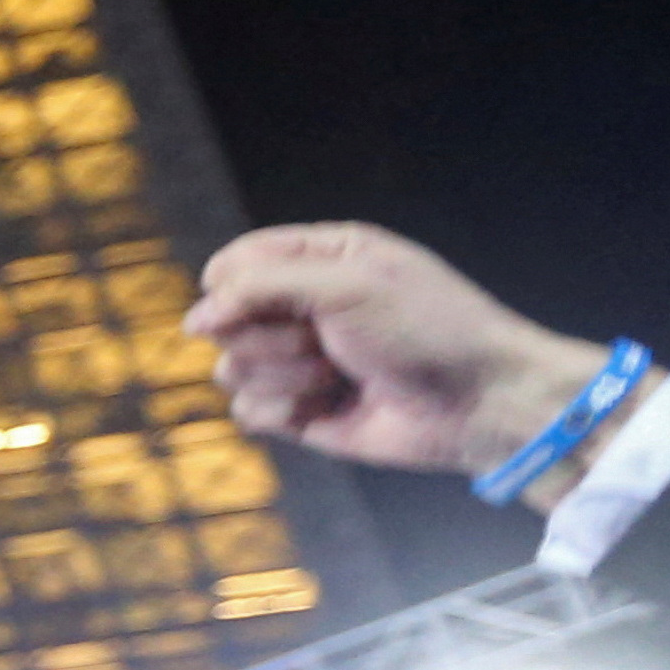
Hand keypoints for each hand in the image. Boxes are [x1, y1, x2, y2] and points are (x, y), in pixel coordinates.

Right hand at [181, 226, 609, 488]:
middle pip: (226, 320)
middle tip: (325, 340)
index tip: (270, 301)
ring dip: (283, 375)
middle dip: (270, 336)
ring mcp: (297, 361)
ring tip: (337, 374)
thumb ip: (262, 288)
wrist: (476, 402)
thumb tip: (194, 318)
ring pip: (231, 368)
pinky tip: (328, 406)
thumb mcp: (348, 285)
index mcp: (322, 259)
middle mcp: (303, 306)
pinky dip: (282, 410)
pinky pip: (247, 411)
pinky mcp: (298, 409)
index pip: (235, 263)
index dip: (234, 286)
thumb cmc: (427, 330)